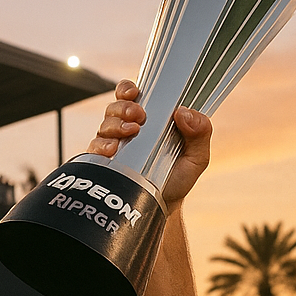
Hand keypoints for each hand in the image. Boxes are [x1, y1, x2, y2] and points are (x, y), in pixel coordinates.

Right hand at [86, 80, 210, 205]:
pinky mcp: (104, 162)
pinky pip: (95, 148)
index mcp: (150, 120)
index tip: (134, 92)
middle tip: (138, 116)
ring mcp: (115, 144)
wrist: (163, 206)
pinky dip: (102, 145)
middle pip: (116, 107)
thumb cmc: (179, 178)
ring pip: (105, 124)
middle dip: (124, 107)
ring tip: (131, 132)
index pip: (132, 95)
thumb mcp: (197, 157)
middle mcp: (129, 129)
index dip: (128, 89)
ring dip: (115, 124)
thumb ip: (200, 132)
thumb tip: (184, 112)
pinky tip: (113, 149)